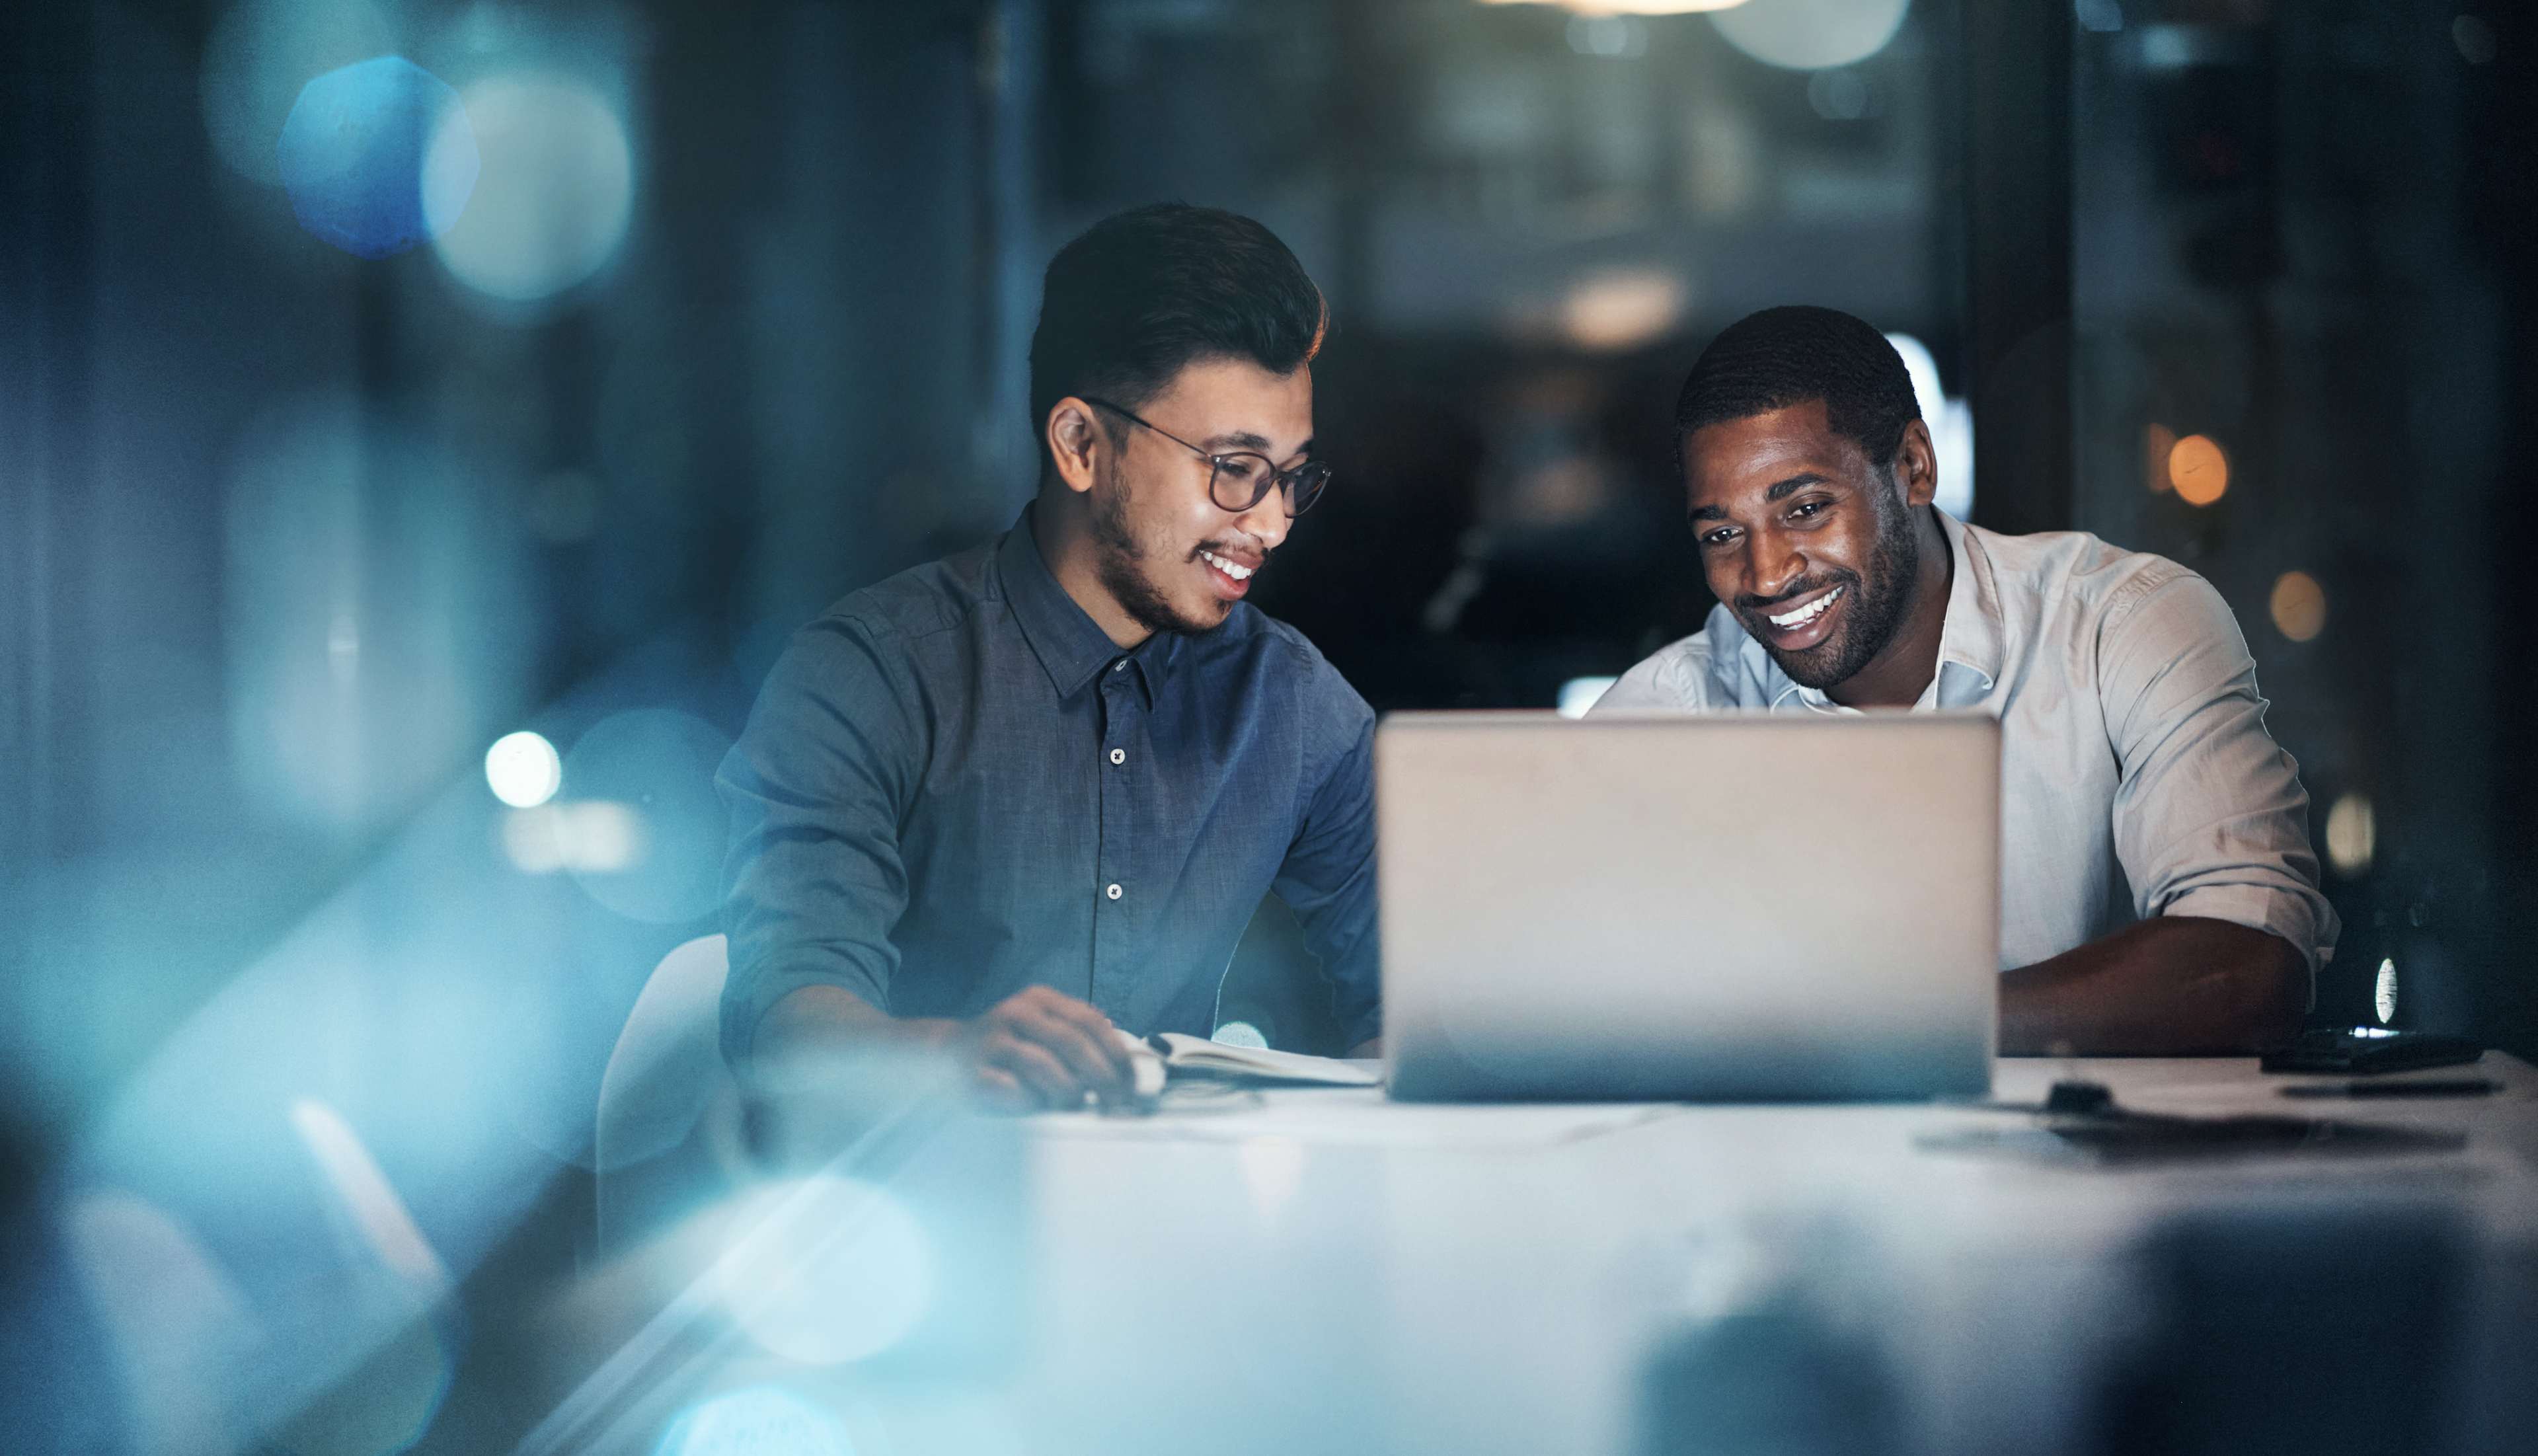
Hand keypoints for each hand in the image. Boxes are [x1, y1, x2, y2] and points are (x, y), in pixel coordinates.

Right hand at [957, 986, 1134, 1111]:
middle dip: (1102, 1077)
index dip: (1116, 1054)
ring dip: (1067, 1092)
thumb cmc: (1009, 1050)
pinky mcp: (974, 1072)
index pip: (1090, 1021)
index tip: (1131, 1083)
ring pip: (1045, 1066)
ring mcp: (992, 1041)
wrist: (947, 1057)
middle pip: (1072, 1043)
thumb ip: (1080, 1039)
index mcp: (1039, 999)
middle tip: (1116, 1103)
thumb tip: (1127, 1069)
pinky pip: (1014, 1091)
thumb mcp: (1044, 1031)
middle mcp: (1016, 1013)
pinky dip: (1032, 1102)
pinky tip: (1034, 1105)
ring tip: (1069, 1103)